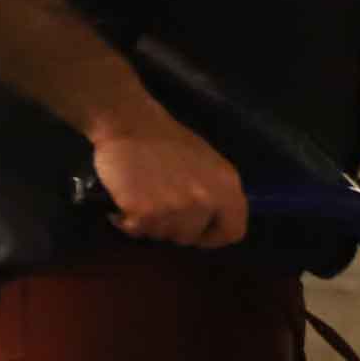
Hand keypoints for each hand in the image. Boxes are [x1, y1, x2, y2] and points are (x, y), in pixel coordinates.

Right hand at [89, 116, 250, 248]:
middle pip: (191, 237)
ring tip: (142, 195)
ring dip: (151, 223)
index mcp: (227, 186)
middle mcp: (205, 201)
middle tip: (159, 203)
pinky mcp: (145, 213)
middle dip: (175, 226)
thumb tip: (211, 222)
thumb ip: (215, 192)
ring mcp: (175, 209)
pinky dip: (128, 220)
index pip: (233, 231)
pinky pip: (137, 230)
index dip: (214, 236)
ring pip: (163, 236)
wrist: (129, 123)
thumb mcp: (207, 162)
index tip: (198, 232)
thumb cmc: (166, 139)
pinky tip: (126, 198)